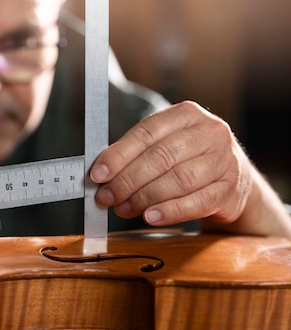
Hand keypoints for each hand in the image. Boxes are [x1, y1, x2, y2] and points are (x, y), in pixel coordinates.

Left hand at [90, 101, 290, 236]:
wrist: (234, 181)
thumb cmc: (189, 160)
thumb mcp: (166, 145)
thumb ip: (136, 154)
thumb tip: (101, 174)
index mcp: (187, 114)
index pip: (146, 133)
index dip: (118, 155)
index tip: (97, 174)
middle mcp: (210, 132)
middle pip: (160, 157)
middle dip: (127, 180)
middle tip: (106, 197)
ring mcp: (225, 160)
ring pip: (178, 180)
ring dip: (144, 198)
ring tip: (123, 208)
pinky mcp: (232, 189)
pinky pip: (197, 202)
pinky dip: (169, 211)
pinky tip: (149, 217)